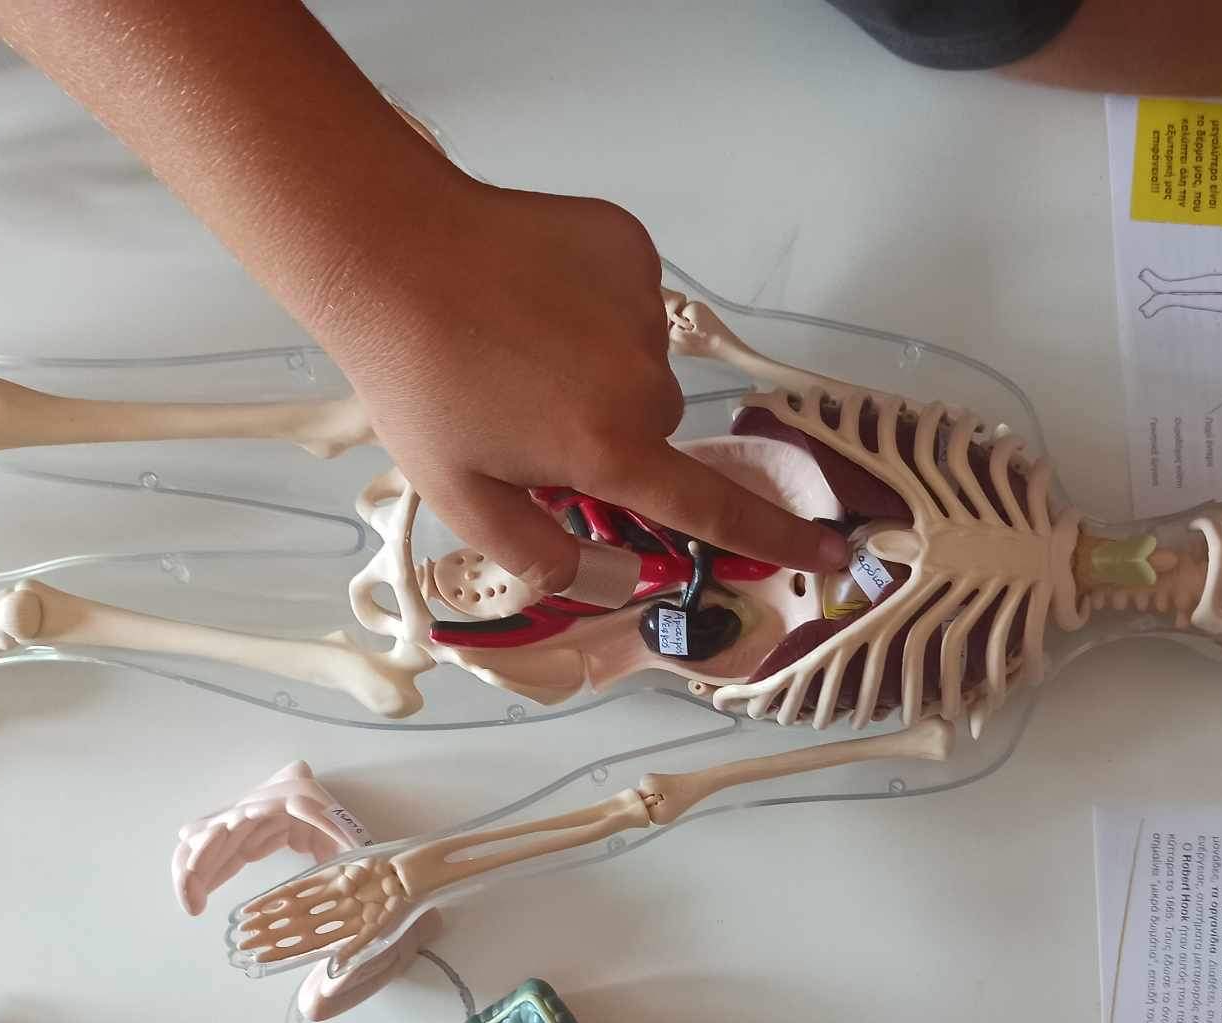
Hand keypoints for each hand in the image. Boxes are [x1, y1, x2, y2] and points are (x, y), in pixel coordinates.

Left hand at [324, 166, 845, 596]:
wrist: (388, 249)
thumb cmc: (416, 381)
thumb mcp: (458, 493)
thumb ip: (538, 553)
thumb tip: (607, 575)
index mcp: (608, 447)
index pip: (712, 507)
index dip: (777, 539)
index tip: (833, 556)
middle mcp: (642, 379)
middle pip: (655, 428)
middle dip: (606, 433)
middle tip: (524, 411)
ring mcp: (639, 305)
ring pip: (639, 363)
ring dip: (596, 366)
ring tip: (516, 344)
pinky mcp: (627, 248)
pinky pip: (629, 299)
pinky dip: (593, 306)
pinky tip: (532, 296)